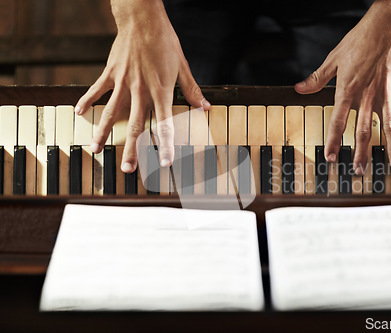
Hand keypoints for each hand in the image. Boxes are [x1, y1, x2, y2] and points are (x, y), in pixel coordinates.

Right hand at [75, 0, 209, 172]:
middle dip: (131, 150)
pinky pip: (97, 89)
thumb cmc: (165, 41)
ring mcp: (123, 82)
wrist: (143, 18)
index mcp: (162, 91)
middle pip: (135, 126)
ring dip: (103, 133)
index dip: (165, 146)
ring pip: (111, 112)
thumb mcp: (183, 66)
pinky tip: (78, 112)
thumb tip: (205, 108)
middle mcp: (141, 91)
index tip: (164, 164)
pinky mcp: (110, 72)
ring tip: (96, 150)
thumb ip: (192, 90)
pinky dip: (87, 100)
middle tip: (127, 170)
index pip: (164, 125)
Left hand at [295, 0, 390, 174]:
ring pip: (389, 124)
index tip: (332, 158)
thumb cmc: (359, 41)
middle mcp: (367, 95)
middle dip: (362, 153)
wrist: (386, 26)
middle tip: (360, 171)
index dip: (334, 141)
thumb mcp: (333, 59)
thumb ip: (317, 78)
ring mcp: (385, 92)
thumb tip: (299, 89)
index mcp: (348, 90)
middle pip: (364, 129)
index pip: (338, 121)